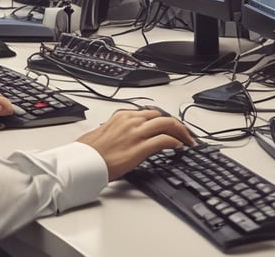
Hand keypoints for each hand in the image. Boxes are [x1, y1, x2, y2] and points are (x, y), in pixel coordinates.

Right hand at [78, 108, 195, 180]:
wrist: (85, 161)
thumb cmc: (90, 150)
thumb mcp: (104, 131)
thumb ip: (117, 128)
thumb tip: (122, 133)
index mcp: (122, 115)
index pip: (150, 113)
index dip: (164, 119)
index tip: (170, 126)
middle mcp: (131, 121)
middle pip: (161, 116)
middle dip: (176, 124)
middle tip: (184, 133)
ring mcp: (136, 133)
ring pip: (166, 124)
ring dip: (181, 131)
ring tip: (188, 140)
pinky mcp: (140, 147)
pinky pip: (163, 140)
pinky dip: (175, 142)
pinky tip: (179, 146)